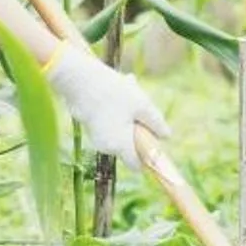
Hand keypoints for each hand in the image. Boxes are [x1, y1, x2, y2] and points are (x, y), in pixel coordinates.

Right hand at [45, 51, 170, 160]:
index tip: (153, 141)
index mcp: (120, 145)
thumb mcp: (141, 105)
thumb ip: (156, 123)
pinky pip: (110, 122)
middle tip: (141, 105)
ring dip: (128, 114)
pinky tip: (117, 89)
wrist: (78, 79)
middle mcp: (106, 146)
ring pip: (120, 129)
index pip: (136, 165)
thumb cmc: (113, 93)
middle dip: (138, 127)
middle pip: (130, 144)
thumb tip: (166, 136)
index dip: (147, 157)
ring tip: (128, 89)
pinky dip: (117, 110)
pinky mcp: (90, 124)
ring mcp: (96, 136)